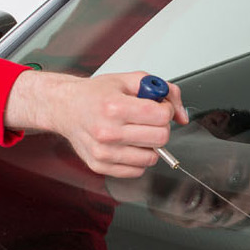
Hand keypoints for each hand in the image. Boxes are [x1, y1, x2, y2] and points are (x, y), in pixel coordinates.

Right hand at [5, 70, 187, 176]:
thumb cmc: (97, 93)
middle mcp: (108, 132)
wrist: (67, 107)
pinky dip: (139, 157)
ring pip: (151, 157)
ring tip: (138, 131)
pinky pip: (137, 170)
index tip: (159, 106)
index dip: (166, 109)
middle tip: (150, 118)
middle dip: (161, 126)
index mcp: (115, 107)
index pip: (161, 116)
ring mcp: (104, 152)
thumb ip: (164, 90)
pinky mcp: (101, 166)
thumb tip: (182, 115)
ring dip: (151, 144)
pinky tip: (129, 143)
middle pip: (160, 138)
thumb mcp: (130, 79)